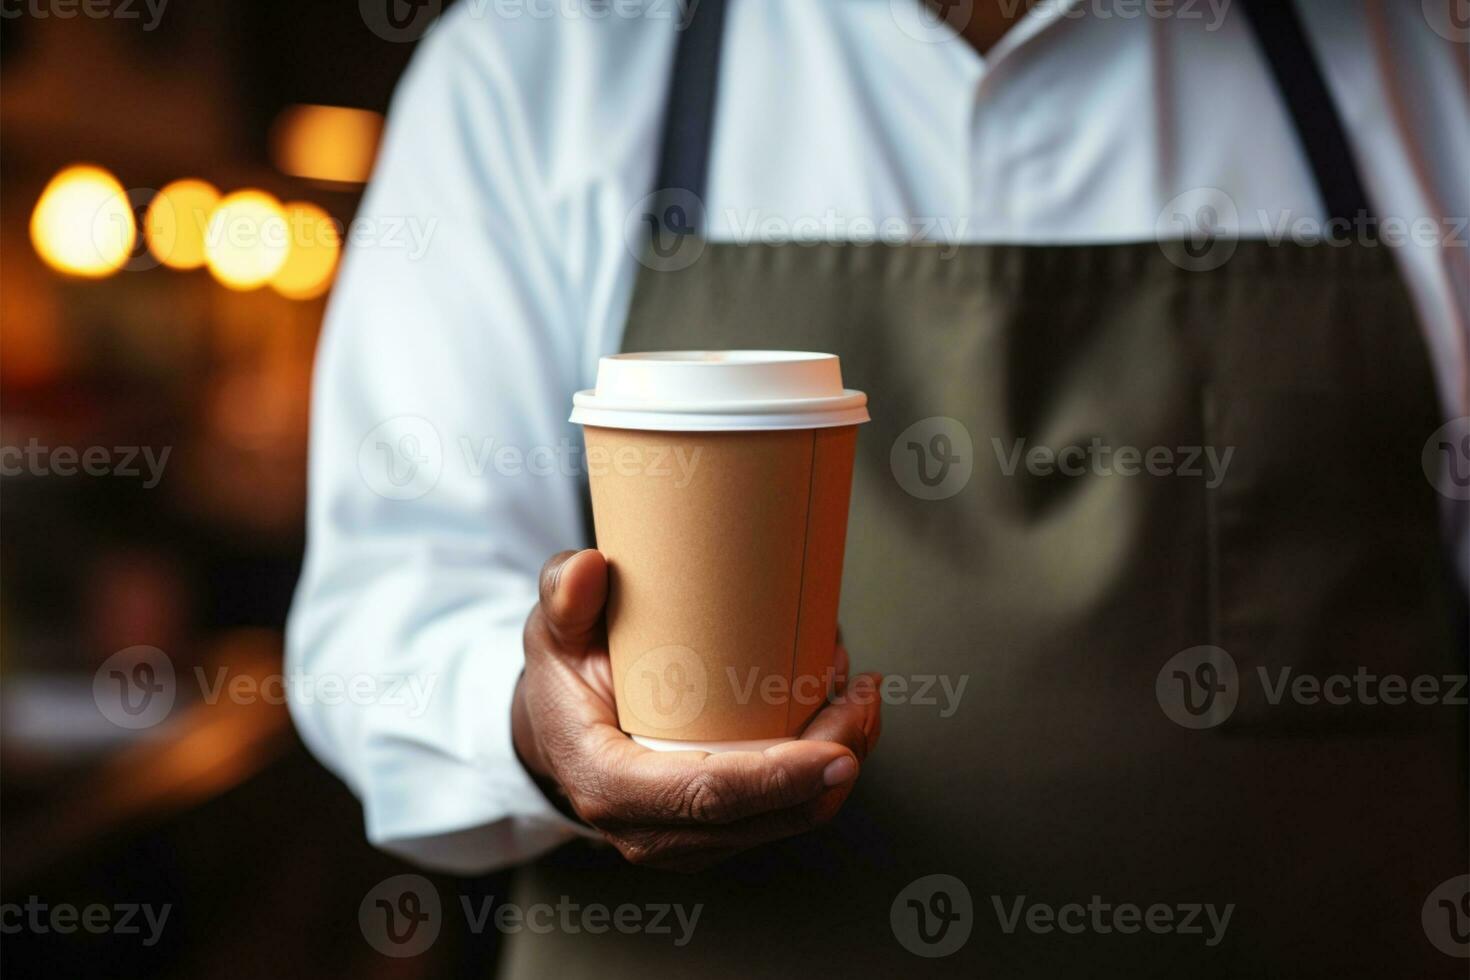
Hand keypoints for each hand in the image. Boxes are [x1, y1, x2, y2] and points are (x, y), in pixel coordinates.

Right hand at [513, 549, 881, 871]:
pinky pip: (782, 816)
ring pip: (786, 822)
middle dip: (834, 760)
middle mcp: (648, 828)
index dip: (779, 780)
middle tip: (866, 695)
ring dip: (840, 763)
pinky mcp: (712, 834)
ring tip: (863, 698)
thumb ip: (563, 596)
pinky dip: (824, 774)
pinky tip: (844, 719)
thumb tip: (587, 569)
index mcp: (608, 783)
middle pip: (764, 815)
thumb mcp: (552, 629)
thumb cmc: (562, 676)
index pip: (707, 797)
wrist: (554, 725)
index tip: (839, 749)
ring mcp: (683, 839)